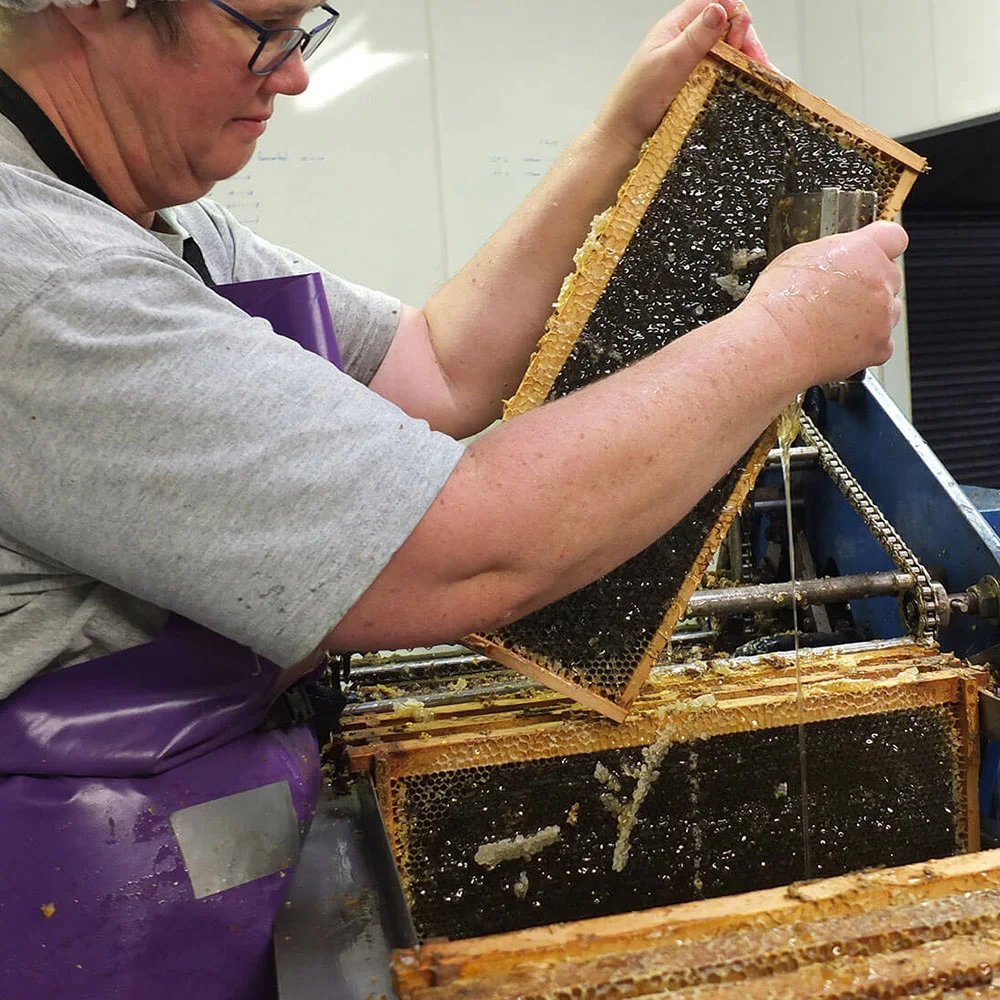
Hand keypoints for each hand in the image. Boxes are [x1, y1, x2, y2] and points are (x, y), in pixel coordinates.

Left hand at [593, 0, 774, 154]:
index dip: (733, 14)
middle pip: (726, 28)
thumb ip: (695, 37)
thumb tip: (720, 9)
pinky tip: (749, 84)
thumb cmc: (636, 100)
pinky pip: (721, 73)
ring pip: (727, 51)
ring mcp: (690, 63)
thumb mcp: (668, 64)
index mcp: (675, 27)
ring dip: (745, 60)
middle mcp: (684, 41)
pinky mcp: (693, 84)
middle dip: (746, 41)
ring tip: (762, 76)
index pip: (713, 3)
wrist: (623, 136)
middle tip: (758, 64)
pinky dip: (737, 76)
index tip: (741, 36)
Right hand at [742, 221, 908, 386]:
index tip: (871, 255)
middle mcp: (880, 281)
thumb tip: (840, 259)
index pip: (893, 237)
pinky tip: (837, 343)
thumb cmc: (777, 304)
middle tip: (838, 298)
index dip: (881, 247)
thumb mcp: (798, 257)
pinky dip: (864, 345)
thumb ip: (834, 253)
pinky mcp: (880, 347)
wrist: (773, 345)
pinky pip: (881, 342)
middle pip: (890, 276)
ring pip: (887, 311)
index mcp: (863, 251)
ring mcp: (883, 316)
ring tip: (832, 324)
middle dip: (870, 285)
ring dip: (868, 316)